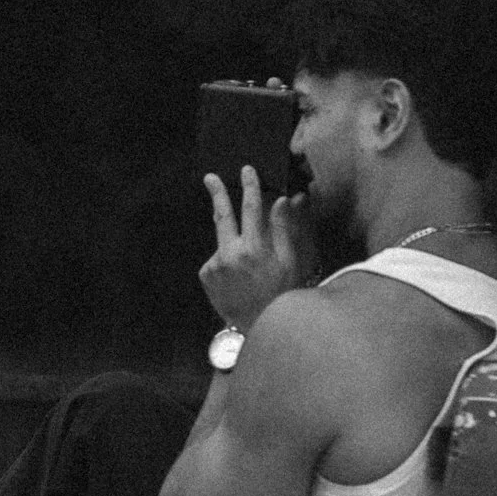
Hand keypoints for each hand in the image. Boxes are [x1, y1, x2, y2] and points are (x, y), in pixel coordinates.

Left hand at [200, 163, 308, 331]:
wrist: (258, 325)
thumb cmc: (282, 292)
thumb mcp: (290, 261)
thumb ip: (285, 228)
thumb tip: (285, 199)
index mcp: (254, 248)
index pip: (251, 208)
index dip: (249, 187)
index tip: (246, 170)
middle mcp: (230, 254)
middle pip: (222, 215)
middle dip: (217, 193)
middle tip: (210, 177)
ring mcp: (215, 264)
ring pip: (223, 241)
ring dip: (233, 246)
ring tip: (247, 269)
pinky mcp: (206, 275)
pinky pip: (216, 259)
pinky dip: (226, 262)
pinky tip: (236, 278)